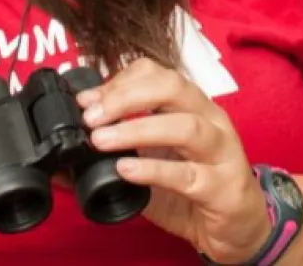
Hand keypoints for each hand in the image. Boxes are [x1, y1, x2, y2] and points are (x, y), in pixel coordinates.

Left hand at [78, 58, 272, 264]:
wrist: (238, 229)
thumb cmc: (195, 189)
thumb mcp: (153, 162)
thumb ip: (117, 152)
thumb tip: (64, 155)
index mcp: (193, 107)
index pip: (157, 74)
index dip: (118, 81)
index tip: (86, 100)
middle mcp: (211, 121)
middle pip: (172, 88)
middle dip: (125, 97)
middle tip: (90, 116)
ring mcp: (221, 153)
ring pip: (185, 126)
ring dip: (137, 129)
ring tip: (101, 140)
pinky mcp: (223, 188)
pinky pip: (188, 175)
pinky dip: (154, 169)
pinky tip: (126, 169)